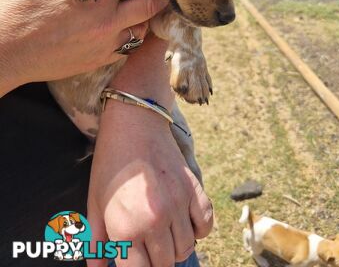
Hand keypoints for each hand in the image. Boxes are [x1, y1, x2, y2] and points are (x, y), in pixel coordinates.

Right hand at [0, 0, 167, 94]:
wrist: (7, 48)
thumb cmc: (19, 3)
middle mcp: (108, 20)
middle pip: (149, 4)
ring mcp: (106, 43)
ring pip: (142, 29)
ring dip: (143, 17)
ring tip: (137, 7)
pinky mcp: (99, 60)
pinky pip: (127, 48)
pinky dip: (129, 36)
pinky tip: (120, 28)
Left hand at [87, 102, 212, 266]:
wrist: (133, 124)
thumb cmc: (110, 164)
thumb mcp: (94, 203)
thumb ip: (96, 243)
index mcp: (127, 227)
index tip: (136, 260)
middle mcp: (156, 220)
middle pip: (164, 264)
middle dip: (154, 262)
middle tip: (146, 250)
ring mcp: (179, 204)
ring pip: (186, 247)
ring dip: (174, 248)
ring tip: (162, 236)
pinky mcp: (194, 188)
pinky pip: (206, 224)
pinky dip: (198, 230)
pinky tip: (184, 224)